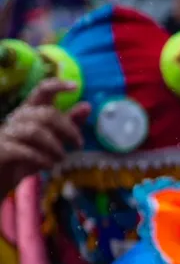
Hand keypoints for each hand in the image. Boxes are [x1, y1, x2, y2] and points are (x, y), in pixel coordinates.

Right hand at [0, 79, 89, 194]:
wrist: (3, 177)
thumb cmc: (29, 157)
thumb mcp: (52, 140)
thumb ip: (68, 124)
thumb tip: (87, 106)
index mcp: (30, 111)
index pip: (41, 91)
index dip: (57, 86)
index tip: (75, 86)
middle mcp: (17, 118)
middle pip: (46, 114)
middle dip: (68, 129)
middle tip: (79, 145)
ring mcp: (6, 133)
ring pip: (35, 131)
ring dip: (55, 146)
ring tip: (61, 159)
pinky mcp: (1, 149)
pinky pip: (23, 150)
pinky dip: (41, 159)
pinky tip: (49, 166)